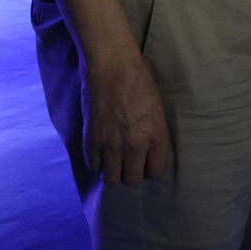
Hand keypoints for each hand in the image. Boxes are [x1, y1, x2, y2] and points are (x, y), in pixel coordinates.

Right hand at [83, 54, 171, 186]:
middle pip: (132, 180)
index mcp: (155, 137)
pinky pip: (93, 167)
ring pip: (112, 179)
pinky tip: (100, 153)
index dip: (150, 168)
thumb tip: (149, 154)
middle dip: (131, 173)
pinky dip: (97, 163)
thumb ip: (154, 136)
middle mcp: (134, 146)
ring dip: (113, 172)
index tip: (146, 161)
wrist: (113, 69)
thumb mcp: (158, 111)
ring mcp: (111, 146)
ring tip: (113, 161)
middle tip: (128, 162)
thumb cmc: (140, 84)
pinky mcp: (92, 141)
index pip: (156, 172)